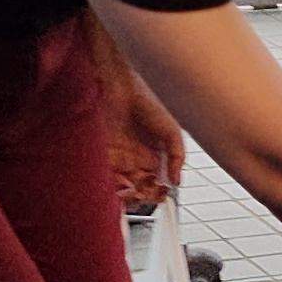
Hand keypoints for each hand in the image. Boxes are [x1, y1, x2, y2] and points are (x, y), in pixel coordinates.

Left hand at [108, 78, 186, 205]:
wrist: (119, 84)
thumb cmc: (147, 99)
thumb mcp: (173, 129)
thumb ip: (178, 156)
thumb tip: (177, 181)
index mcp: (154, 156)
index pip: (156, 184)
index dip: (158, 193)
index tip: (159, 193)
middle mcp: (135, 160)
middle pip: (138, 189)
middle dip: (142, 197)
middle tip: (143, 193)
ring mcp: (118, 159)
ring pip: (121, 188)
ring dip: (126, 195)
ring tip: (131, 191)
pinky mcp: (102, 156)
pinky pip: (105, 178)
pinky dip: (111, 187)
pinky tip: (118, 185)